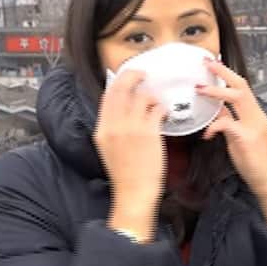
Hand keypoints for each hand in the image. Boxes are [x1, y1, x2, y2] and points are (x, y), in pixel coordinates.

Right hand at [93, 70, 164, 240]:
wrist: (133, 192)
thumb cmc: (125, 174)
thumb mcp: (108, 149)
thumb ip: (112, 129)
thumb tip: (122, 111)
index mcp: (101, 129)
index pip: (107, 96)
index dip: (118, 82)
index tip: (127, 78)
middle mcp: (113, 125)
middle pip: (121, 88)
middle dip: (132, 75)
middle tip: (143, 73)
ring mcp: (131, 128)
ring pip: (141, 97)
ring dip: (152, 97)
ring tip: (157, 104)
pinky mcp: (148, 133)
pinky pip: (157, 109)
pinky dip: (162, 109)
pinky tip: (165, 115)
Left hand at [197, 60, 266, 229]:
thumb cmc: (256, 162)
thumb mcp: (241, 138)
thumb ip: (231, 122)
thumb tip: (217, 111)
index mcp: (256, 115)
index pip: (243, 88)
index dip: (228, 74)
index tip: (214, 63)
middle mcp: (257, 116)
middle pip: (241, 86)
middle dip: (223, 72)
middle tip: (206, 62)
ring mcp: (253, 126)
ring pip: (237, 98)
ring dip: (217, 91)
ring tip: (199, 88)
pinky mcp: (246, 138)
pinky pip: (227, 124)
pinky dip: (214, 126)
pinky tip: (206, 134)